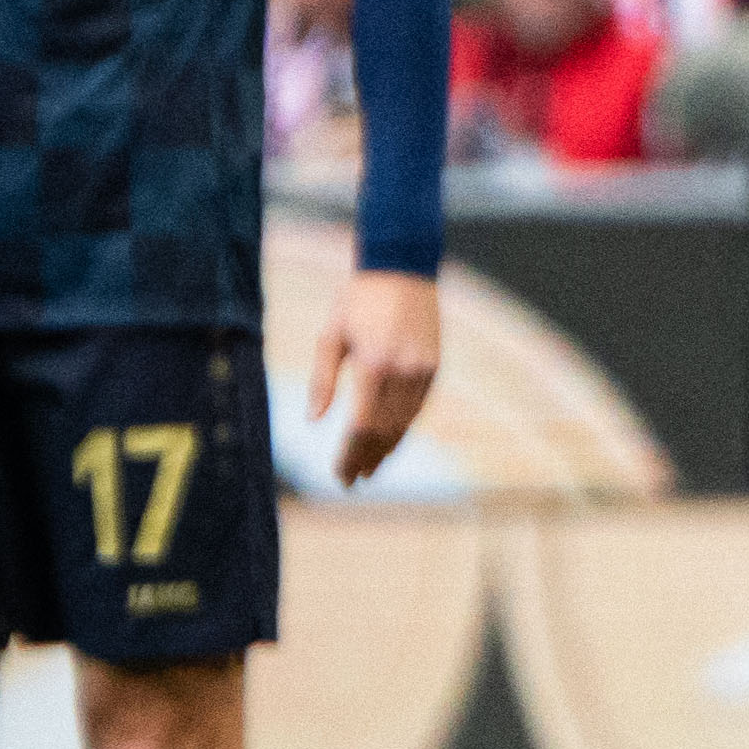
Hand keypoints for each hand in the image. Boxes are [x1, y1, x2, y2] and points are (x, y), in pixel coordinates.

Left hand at [310, 268, 442, 484]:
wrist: (402, 268)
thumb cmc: (357, 300)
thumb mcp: (330, 336)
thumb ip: (323, 380)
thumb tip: (315, 420)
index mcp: (374, 364)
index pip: (362, 426)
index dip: (350, 455)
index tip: (340, 474)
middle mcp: (403, 371)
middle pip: (386, 431)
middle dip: (367, 458)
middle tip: (351, 480)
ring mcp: (423, 370)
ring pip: (405, 423)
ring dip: (387, 449)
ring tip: (370, 467)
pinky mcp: (434, 365)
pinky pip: (417, 407)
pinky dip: (402, 427)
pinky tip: (389, 438)